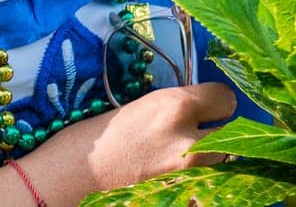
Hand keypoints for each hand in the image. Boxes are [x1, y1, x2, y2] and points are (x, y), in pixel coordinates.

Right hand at [26, 83, 237, 196]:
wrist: (66, 180)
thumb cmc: (93, 140)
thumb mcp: (140, 109)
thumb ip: (175, 109)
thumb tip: (200, 112)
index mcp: (175, 106)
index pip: (225, 99)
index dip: (215, 104)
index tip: (206, 109)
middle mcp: (188, 140)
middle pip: (230, 134)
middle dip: (216, 135)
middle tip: (194, 138)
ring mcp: (186, 175)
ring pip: (220, 163)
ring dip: (207, 161)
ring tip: (178, 160)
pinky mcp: (182, 197)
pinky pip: (204, 186)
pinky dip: (196, 183)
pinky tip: (172, 179)